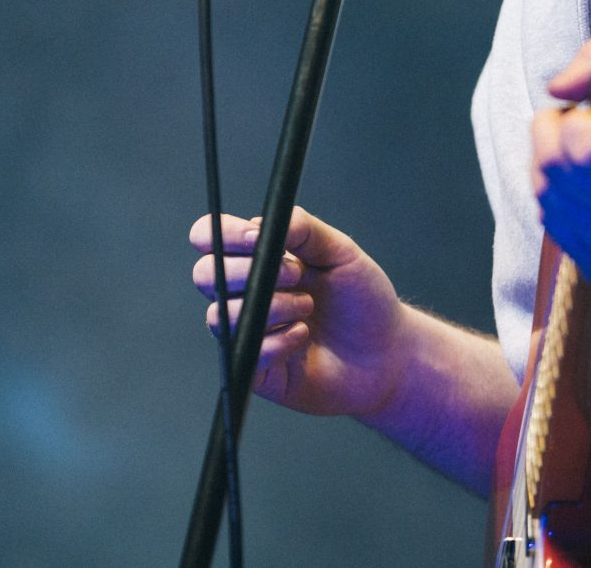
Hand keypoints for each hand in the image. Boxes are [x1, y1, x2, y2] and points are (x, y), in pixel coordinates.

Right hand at [188, 207, 408, 418]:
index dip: (225, 235)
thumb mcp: (341, 253)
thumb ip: (304, 229)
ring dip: (270, 307)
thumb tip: (261, 220)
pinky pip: (245, 352)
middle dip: (247, 272)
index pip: (210, 236)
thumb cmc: (363, 301)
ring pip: (222, 316)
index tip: (259, 239)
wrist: (387, 355)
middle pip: (203, 275)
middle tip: (295, 275)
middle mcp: (244, 294)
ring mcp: (247, 332)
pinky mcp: (256, 370)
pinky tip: (303, 337)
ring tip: (307, 308)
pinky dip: (277, 342)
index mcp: (257, 259)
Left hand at [531, 40, 590, 297]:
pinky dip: (561, 203)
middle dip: (551, 135)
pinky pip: (553, 225)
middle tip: (579, 130)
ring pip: (544, 193)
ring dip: (552, 169)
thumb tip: (555, 89)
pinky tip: (590, 196)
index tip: (587, 116)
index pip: (584, 145)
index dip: (572, 122)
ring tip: (587, 163)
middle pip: (550, 164)